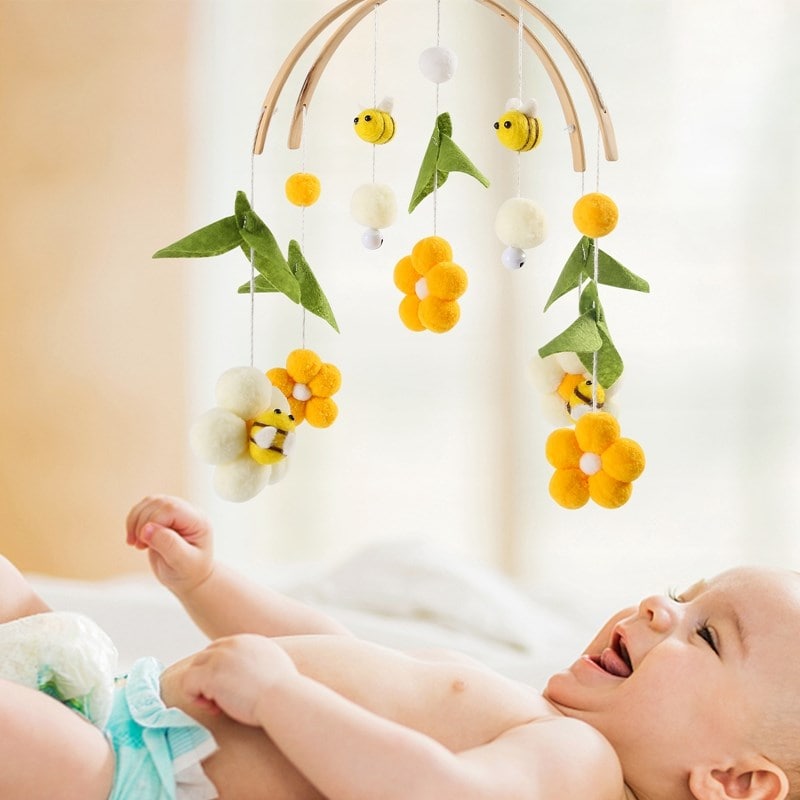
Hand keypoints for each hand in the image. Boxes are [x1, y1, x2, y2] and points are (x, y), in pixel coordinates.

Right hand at [126, 495, 213, 593]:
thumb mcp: (183, 563)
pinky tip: (135, 539)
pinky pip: (144, 509)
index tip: (145, 542)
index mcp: (198, 521)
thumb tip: (147, 528)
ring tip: (136, 543)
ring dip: (135, 520)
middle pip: (158, 503)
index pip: (172, 509)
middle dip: (142, 522)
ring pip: (149, 503)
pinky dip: (134, 521)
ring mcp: (175, 514)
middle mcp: (188, 513)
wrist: (189, 578)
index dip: (153, 521)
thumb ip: (168, 545)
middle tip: (139, 546)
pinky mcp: (162, 517)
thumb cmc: (190, 572)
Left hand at [182, 635, 297, 725]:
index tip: (230, 688)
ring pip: (194, 668)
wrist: (283, 697)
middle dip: (208, 678)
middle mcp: (232, 644)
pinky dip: (194, 697)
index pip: (221, 648)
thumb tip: (253, 670)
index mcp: (248, 640)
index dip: (220, 669)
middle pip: (205, 656)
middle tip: (220, 700)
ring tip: (216, 705)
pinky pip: (187, 683)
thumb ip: (260, 659)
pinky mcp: (210, 674)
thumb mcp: (275, 662)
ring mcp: (220, 658)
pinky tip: (212, 707)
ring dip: (201, 688)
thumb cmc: (284, 690)